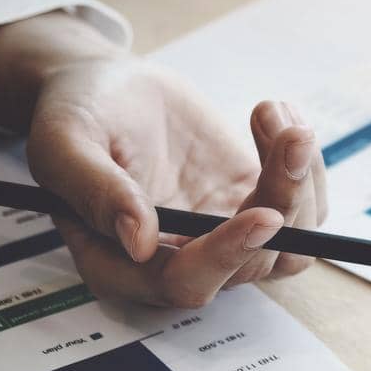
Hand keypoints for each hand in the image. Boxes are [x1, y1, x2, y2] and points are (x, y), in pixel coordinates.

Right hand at [0, 12, 326, 308]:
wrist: (112, 89)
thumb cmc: (77, 115)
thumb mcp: (65, 141)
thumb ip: (95, 189)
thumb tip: (138, 241)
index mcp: (122, 263)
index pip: (185, 282)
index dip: (227, 255)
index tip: (264, 214)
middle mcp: (180, 260)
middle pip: (254, 262)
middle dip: (284, 198)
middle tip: (291, 135)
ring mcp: (224, 235)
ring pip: (292, 241)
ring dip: (302, 179)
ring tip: (277, 116)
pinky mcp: (254, 206)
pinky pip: (303, 206)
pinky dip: (305, 164)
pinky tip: (277, 116)